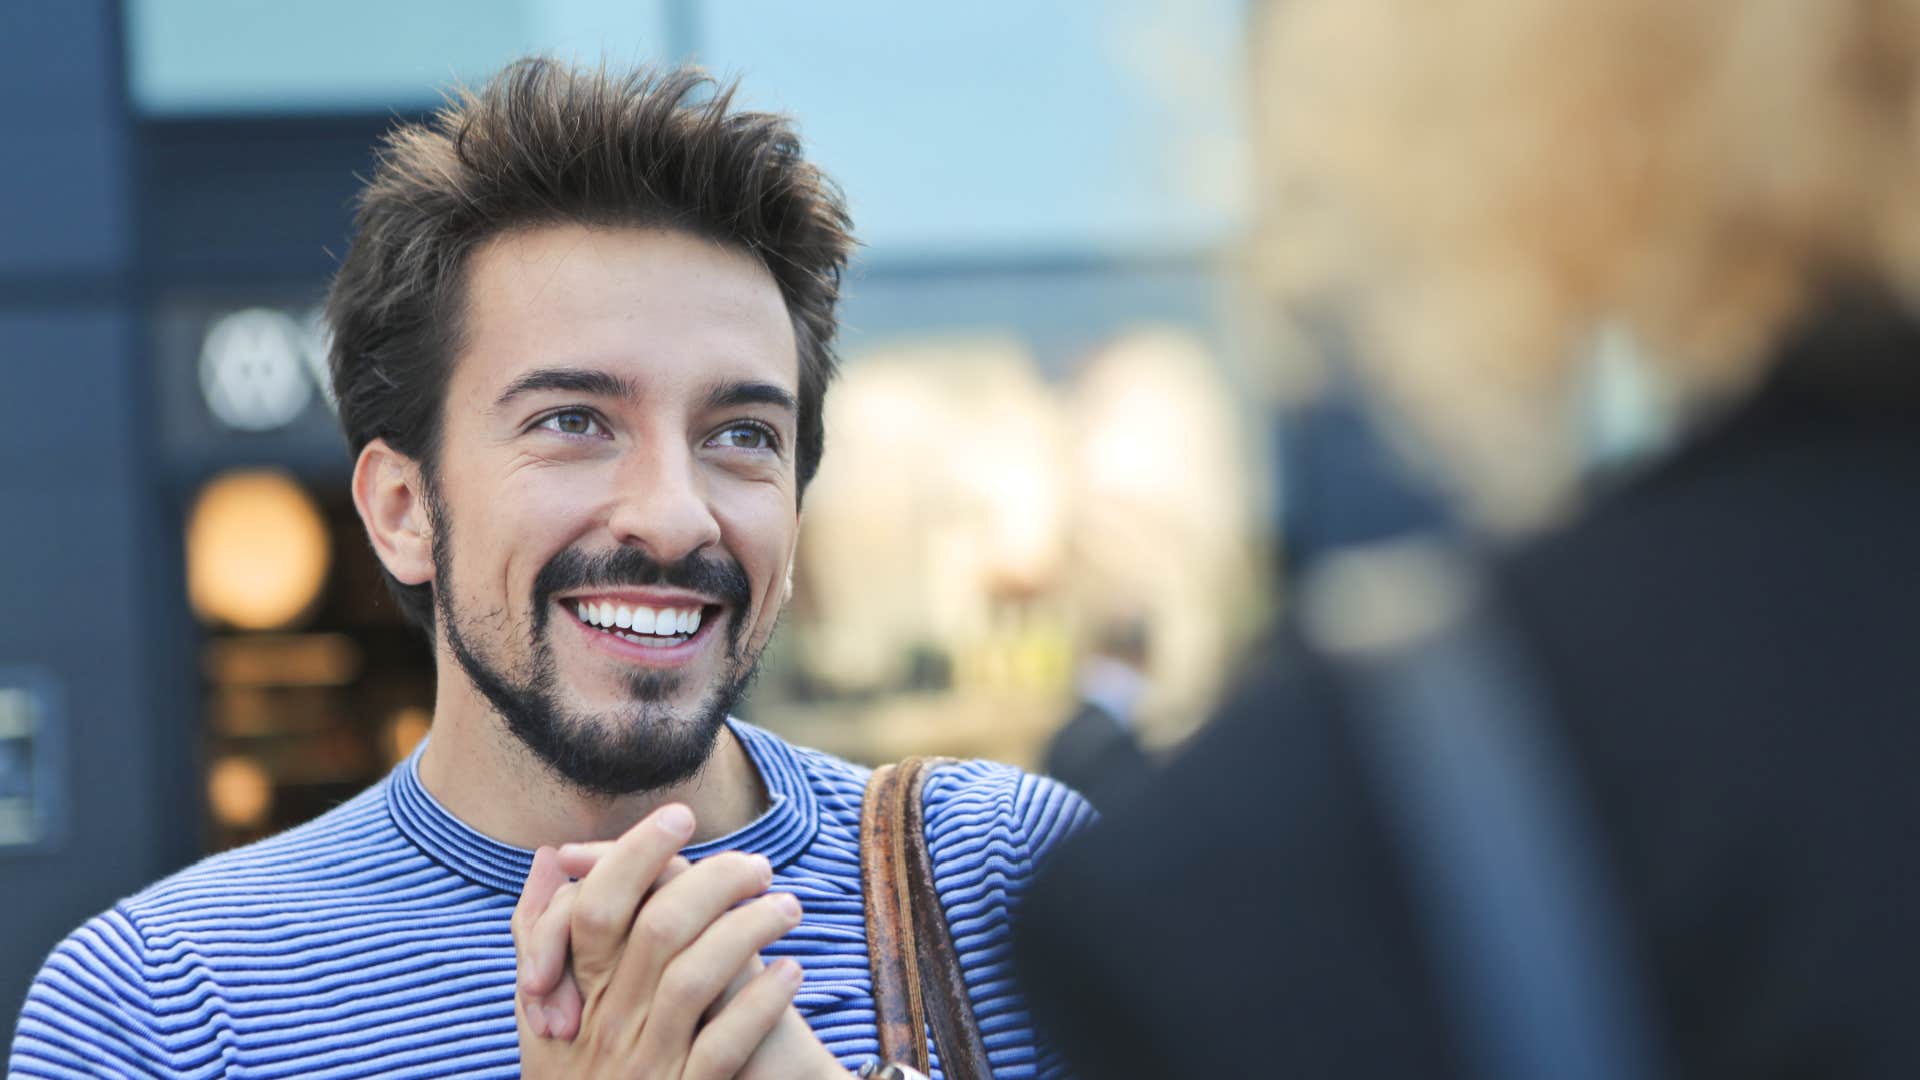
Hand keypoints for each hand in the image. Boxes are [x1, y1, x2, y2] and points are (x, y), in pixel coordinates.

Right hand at [511, 804, 814, 1077]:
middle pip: (657, 929)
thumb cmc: (574, 1074)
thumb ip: (538, 932)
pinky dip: (761, 1001)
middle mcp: (605, 1025)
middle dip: (713, 881)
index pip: (595, 907)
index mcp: (572, 993)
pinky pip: (725, 1044)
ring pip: (695, 978)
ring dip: (750, 930)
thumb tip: (548, 855)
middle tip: (759, 863)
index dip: (635, 853)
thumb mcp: (540, 1010)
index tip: (681, 815)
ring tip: (789, 906)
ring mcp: (645, 1065)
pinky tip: (791, 970)